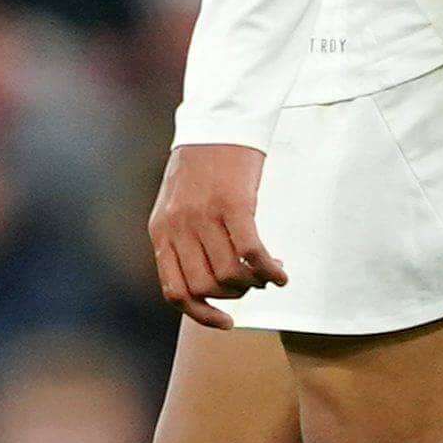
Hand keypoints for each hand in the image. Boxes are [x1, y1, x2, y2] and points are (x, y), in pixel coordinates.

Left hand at [147, 141, 287, 326]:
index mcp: (161, 231)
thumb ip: (182, 240)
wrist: (217, 121)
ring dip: (254, 283)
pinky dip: (269, 270)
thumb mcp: (176, 205)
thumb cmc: (202, 165)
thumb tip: (207, 283)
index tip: (226, 322)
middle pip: (205, 288)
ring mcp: (204, 217)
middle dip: (234, 296)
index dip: (201, 314)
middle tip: (252, 284)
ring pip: (230, 275)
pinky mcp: (233, 205)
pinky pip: (251, 254)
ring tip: (268, 274)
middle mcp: (178, 227)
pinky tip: (281, 272)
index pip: (175, 291)